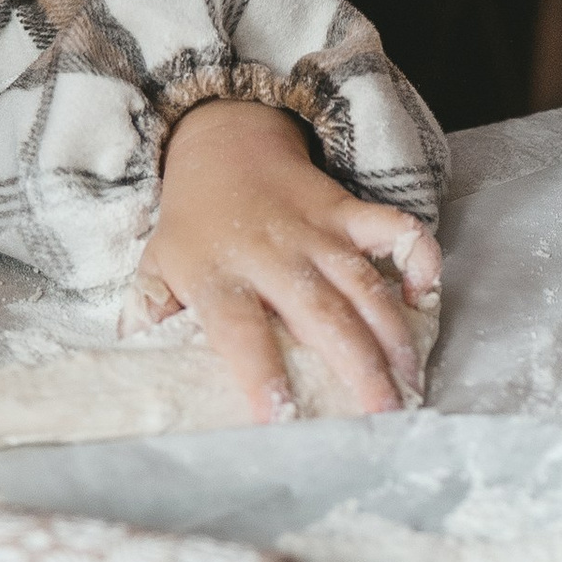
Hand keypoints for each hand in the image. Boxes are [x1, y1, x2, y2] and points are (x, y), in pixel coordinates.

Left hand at [138, 101, 439, 422]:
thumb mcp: (157, 268)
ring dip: (392, 332)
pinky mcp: (345, 208)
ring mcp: (314, 229)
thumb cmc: (193, 225)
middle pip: (318, 313)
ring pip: (361, 282)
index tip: (282, 419)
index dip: (259, 374)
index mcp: (218, 276)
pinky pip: (391, 226)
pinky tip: (426, 294)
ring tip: (411, 381)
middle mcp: (271, 254)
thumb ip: (150, 317)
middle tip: (383, 415)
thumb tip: (135, 364)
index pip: (239, 331)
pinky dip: (416, 254)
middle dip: (356, 366)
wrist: (222, 142)